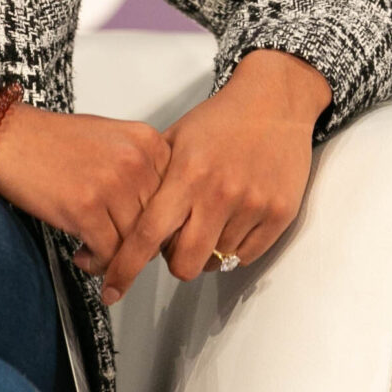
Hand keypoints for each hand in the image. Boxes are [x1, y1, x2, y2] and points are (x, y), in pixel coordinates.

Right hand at [0, 87, 170, 275]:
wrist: (6, 138)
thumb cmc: (53, 140)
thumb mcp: (111, 137)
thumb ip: (139, 165)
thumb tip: (156, 209)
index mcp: (146, 140)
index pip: (174, 193)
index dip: (163, 220)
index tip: (151, 235)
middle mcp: (136, 160)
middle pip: (158, 220)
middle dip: (142, 244)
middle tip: (124, 253)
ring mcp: (112, 185)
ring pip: (135, 241)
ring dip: (118, 258)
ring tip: (98, 256)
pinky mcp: (86, 209)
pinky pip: (108, 253)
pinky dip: (98, 263)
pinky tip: (83, 257)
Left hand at [102, 49, 330, 304]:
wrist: (275, 100)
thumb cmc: (221, 120)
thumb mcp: (176, 138)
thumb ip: (151, 180)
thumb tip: (122, 222)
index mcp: (187, 173)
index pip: (147, 235)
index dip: (125, 268)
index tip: (112, 290)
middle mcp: (220, 193)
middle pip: (184, 264)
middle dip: (175, 262)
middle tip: (179, 240)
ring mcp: (252, 205)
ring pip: (217, 262)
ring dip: (208, 251)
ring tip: (213, 218)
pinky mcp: (280, 213)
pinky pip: (247, 256)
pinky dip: (235, 249)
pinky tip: (234, 220)